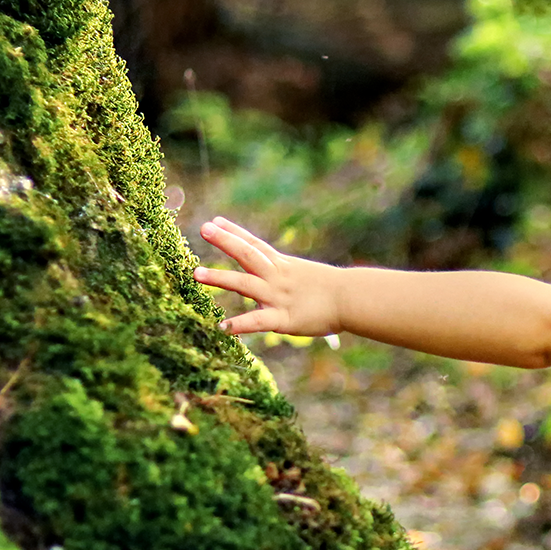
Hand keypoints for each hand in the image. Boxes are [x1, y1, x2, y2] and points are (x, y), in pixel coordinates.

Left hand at [193, 217, 343, 335]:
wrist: (353, 300)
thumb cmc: (337, 291)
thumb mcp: (307, 276)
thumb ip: (290, 277)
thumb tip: (281, 278)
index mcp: (283, 266)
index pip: (255, 244)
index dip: (235, 232)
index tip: (216, 221)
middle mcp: (277, 277)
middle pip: (247, 255)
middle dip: (225, 241)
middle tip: (203, 228)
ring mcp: (278, 297)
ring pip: (245, 284)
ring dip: (220, 278)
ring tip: (197, 274)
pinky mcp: (283, 319)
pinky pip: (258, 321)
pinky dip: (239, 325)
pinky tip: (222, 328)